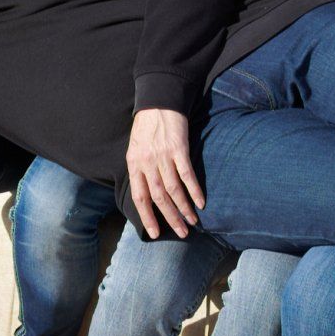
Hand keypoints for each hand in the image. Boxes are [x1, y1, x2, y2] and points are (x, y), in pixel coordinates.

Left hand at [126, 108, 204, 239]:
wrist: (158, 102)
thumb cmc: (146, 127)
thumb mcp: (135, 149)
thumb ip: (140, 171)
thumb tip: (146, 195)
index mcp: (134, 165)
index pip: (139, 198)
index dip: (147, 217)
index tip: (155, 233)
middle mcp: (147, 163)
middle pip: (159, 198)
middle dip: (170, 218)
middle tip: (181, 233)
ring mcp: (163, 156)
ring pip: (174, 190)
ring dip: (184, 208)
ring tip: (192, 222)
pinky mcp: (179, 149)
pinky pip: (187, 175)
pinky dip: (194, 190)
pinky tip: (200, 202)